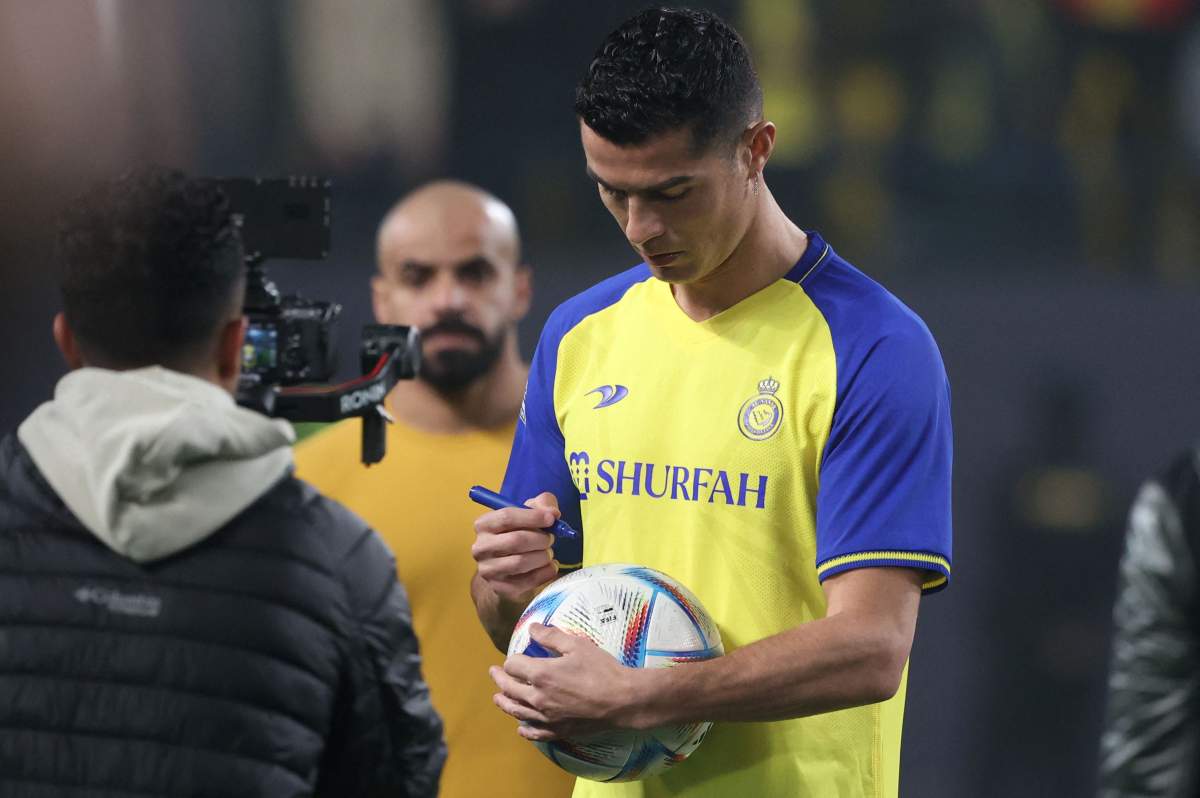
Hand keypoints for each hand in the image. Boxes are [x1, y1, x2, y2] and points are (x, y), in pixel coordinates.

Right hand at [471, 492, 560, 606]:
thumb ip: (543, 505)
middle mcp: (481, 547)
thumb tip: (553, 513)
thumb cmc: (519, 534)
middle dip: (540, 539)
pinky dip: (545, 572)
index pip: (507, 517)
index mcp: (484, 524)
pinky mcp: (499, 588)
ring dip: (543, 556)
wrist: (508, 570)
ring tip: (548, 553)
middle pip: (516, 540)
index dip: (533, 517)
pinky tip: (550, 566)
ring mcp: (488, 570)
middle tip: (551, 539)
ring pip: (521, 562)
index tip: (552, 518)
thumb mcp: (529, 514)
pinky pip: (528, 581)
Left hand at [489, 623, 644, 740]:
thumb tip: (531, 628)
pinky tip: (521, 727)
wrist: (622, 700)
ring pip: (517, 711)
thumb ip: (551, 636)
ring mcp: (546, 717)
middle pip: (509, 689)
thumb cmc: (601, 669)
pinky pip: (534, 733)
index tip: (517, 656)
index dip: (512, 659)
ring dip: (504, 703)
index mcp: (540, 674)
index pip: (513, 665)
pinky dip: (524, 729)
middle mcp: (538, 697)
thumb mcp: (577, 645)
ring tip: (497, 698)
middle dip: (499, 679)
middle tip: (493, 673)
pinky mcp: (557, 731)